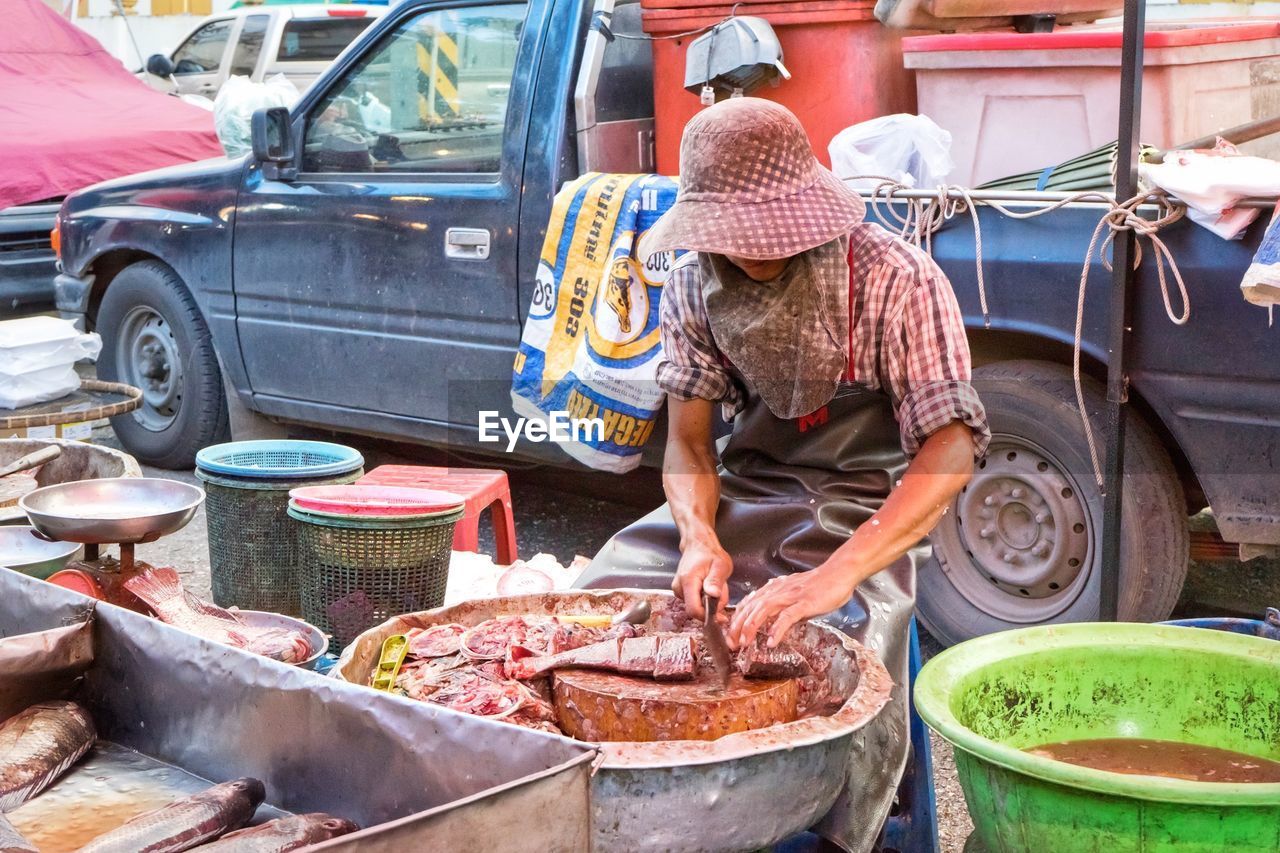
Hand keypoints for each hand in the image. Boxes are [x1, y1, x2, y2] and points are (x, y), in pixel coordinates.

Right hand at [672, 538, 732, 620]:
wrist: (698, 544)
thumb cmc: (710, 553)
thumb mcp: (720, 565)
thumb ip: (715, 581)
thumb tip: (713, 595)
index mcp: (688, 582)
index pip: (694, 610)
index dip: (708, 617)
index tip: (721, 617)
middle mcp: (679, 588)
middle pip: (696, 610)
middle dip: (712, 607)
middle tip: (722, 591)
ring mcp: (678, 590)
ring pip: (696, 606)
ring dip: (709, 602)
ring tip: (716, 585)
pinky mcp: (680, 591)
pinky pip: (694, 601)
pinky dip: (704, 598)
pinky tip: (708, 586)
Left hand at [729, 565, 856, 648]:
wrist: (839, 573)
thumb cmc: (820, 585)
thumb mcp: (795, 595)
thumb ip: (783, 607)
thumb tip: (773, 625)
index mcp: (775, 589)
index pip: (749, 603)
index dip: (737, 618)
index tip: (731, 633)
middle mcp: (779, 591)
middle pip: (752, 608)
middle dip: (738, 626)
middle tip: (731, 642)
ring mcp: (791, 596)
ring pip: (764, 610)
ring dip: (751, 626)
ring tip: (744, 642)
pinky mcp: (805, 602)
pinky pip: (787, 616)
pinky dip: (777, 629)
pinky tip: (771, 641)